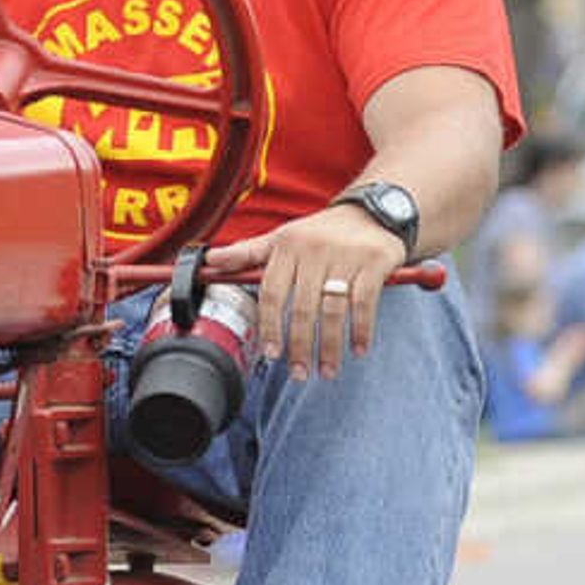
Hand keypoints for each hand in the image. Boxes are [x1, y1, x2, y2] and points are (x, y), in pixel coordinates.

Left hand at [213, 203, 411, 379]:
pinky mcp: (374, 262)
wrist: (373, 211)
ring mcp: (346, 256)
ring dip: (329, 347)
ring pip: (333, 310)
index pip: (272, 292)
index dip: (270, 326)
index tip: (271, 353)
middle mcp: (314, 250)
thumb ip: (248, 253)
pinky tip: (357, 350)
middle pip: (302, 308)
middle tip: (298, 373)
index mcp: (287, 245)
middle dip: (300, 346)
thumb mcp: (283, 238)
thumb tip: (210, 262)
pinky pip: (364, 303)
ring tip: (327, 371)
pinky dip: (361, 330)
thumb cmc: (321, 232)